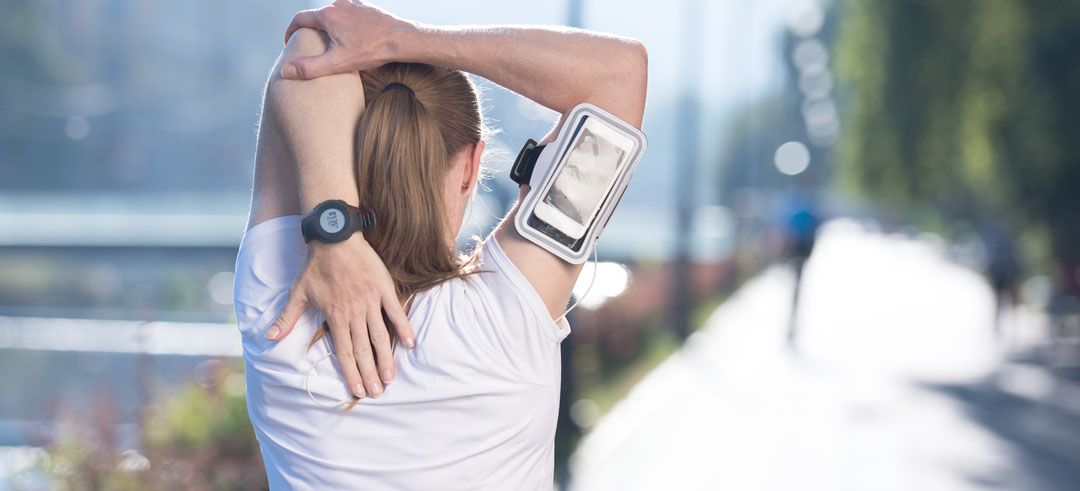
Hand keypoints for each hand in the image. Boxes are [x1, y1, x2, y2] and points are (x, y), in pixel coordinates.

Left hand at [266, 233, 413, 398]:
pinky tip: (409, 343)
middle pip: (363, 349)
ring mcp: (370, 300)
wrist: (333, 237)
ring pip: (379, 335)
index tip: (358, 391)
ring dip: (386, 358)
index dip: (351, 373)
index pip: (344, 352)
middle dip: (370, 373)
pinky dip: (403, 327)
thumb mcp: (297, 293)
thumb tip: (269, 338)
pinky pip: (395, 311)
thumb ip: (286, 318)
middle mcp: (353, 312)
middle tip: (378, 393)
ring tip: (391, 378)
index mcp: (334, 316)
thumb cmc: (314, 266)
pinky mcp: (383, 288)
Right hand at [281, 0, 412, 79]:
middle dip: (311, 31)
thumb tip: (286, 71)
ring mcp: (354, 4)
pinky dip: (345, 24)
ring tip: (331, 43)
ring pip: (334, 14)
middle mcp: (339, 4)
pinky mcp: (367, 7)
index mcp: (327, 15)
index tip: (289, 43)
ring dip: (329, 27)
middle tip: (311, 46)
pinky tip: (351, 37)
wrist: (402, 39)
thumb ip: (310, 67)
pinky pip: (349, 14)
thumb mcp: (338, 63)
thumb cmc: (371, 51)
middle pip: (317, 16)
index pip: (299, 19)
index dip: (290, 31)